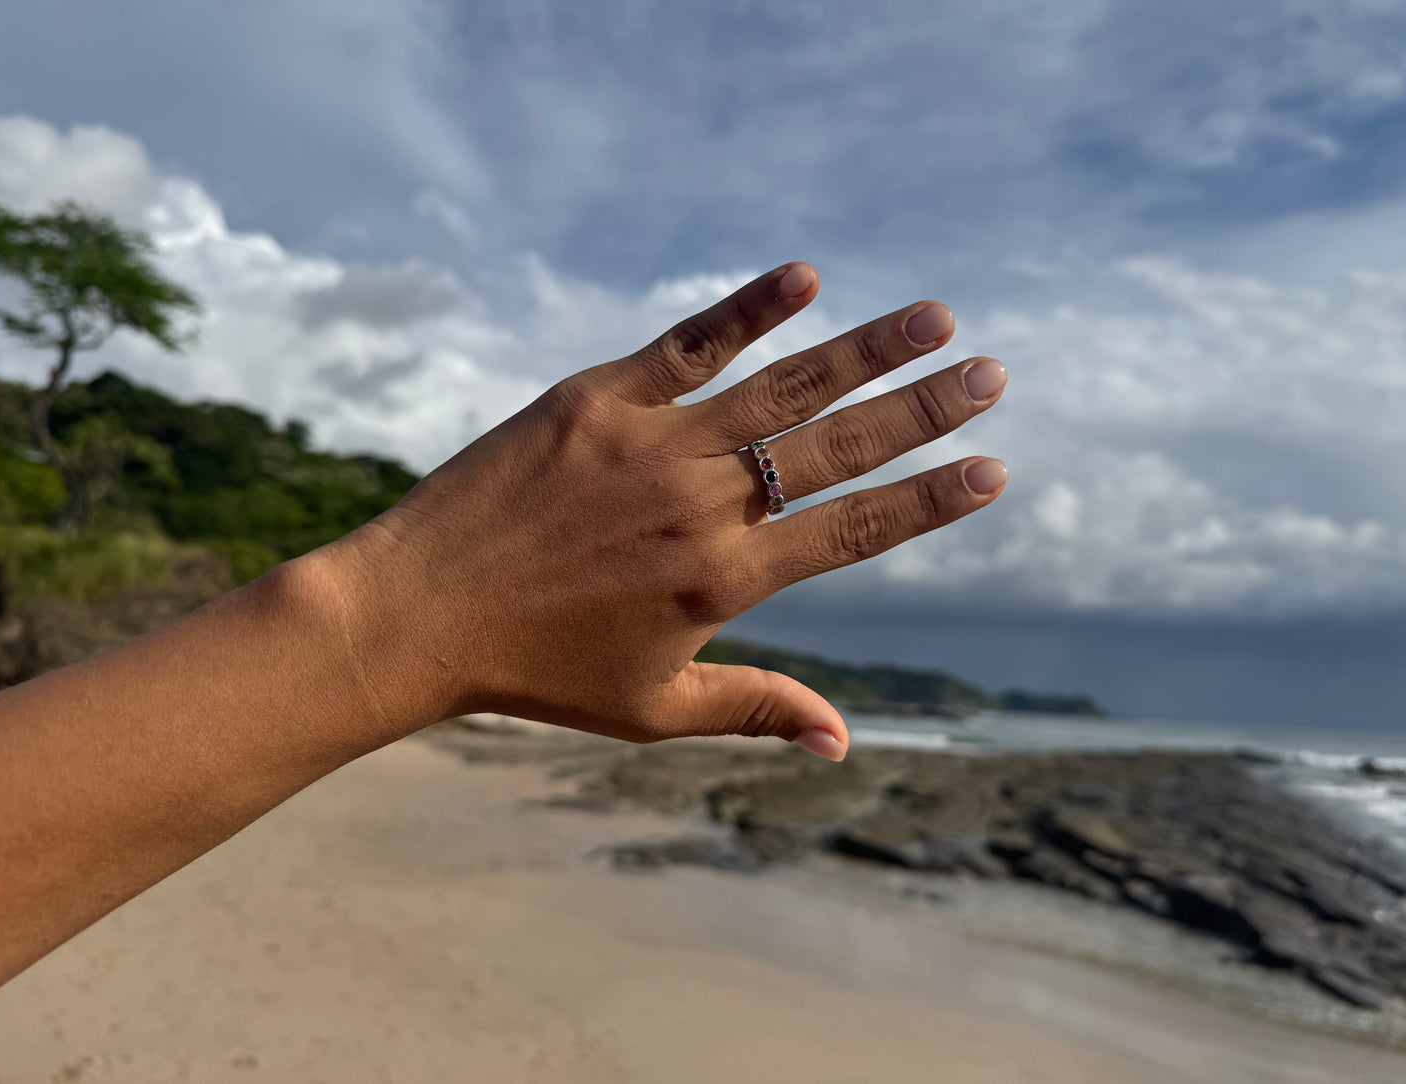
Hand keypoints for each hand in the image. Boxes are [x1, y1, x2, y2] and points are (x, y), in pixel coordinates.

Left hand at [324, 262, 1006, 759]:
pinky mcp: (594, 400)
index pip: (855, 530)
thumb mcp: (652, 709)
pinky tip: (805, 277)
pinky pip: (687, 345)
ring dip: (866, 351)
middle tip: (991, 374)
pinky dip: (747, 310)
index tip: (991, 468)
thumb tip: (847, 740)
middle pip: (838, 449)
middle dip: (925, 411)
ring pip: (781, 388)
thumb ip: (756, 709)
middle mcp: (702, 506)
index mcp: (724, 581)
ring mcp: (650, 445)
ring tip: (935, 317)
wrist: (413, 614)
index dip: (929, 500)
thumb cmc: (533, 670)